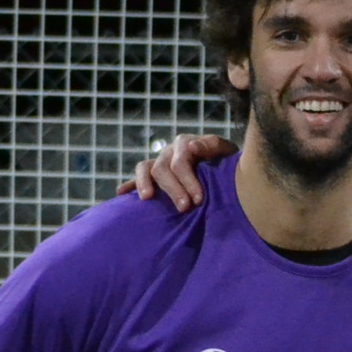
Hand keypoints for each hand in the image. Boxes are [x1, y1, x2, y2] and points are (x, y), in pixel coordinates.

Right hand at [118, 133, 236, 209]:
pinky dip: (129, 185)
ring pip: (144, 169)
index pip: (181, 160)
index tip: (198, 199)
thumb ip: (213, 146)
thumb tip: (192, 146)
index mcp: (186, 144)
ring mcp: (159, 162)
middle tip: (185, 208)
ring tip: (148, 198)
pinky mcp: (153, 176)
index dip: (188, 179)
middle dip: (173, 189)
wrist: (229, 171)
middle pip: (162, 168)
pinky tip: (122, 194)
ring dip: (144, 184)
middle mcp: (170, 152)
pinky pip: (136, 178)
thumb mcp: (228, 152)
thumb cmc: (230, 163)